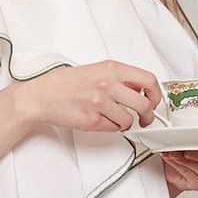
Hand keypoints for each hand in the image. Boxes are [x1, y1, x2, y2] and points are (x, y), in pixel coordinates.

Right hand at [14, 60, 162, 136]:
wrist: (41, 96)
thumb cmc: (65, 84)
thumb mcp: (96, 70)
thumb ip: (119, 78)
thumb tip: (140, 91)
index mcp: (111, 68)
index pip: (148, 80)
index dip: (156, 94)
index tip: (153, 101)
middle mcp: (107, 84)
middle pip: (143, 105)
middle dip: (147, 116)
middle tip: (143, 119)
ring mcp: (99, 103)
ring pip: (128, 120)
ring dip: (124, 123)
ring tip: (113, 117)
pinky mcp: (92, 121)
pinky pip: (114, 129)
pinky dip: (111, 127)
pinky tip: (100, 119)